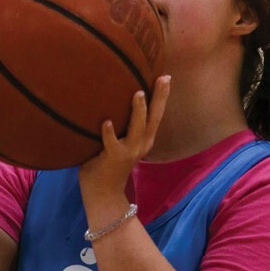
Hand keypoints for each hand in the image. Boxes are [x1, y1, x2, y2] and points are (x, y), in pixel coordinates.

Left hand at [78, 75, 170, 204]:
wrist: (104, 194)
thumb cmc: (108, 165)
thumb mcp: (121, 144)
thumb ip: (121, 127)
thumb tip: (108, 101)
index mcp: (144, 140)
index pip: (156, 115)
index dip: (161, 96)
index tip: (165, 76)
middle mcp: (141, 144)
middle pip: (154, 118)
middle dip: (159, 97)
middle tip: (164, 78)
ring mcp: (128, 151)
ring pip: (137, 128)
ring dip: (138, 111)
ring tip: (138, 93)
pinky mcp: (113, 158)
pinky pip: (110, 143)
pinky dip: (109, 132)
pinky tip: (107, 122)